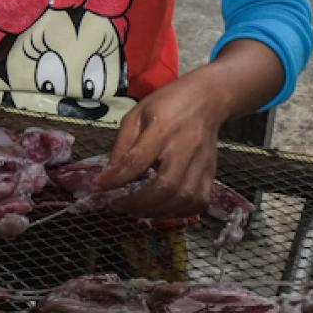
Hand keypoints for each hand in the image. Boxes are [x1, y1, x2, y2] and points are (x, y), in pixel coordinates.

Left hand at [95, 76, 223, 218]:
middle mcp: (185, 148)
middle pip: (166, 185)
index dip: (117, 177)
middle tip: (120, 205)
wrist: (206, 100)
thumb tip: (109, 175)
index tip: (100, 186)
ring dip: (157, 211)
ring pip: (184, 198)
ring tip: (137, 210)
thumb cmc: (166, 105)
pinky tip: (162, 209)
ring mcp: (202, 163)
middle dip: (139, 202)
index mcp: (163, 128)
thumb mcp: (136, 115)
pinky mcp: (212, 174)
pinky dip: (179, 212)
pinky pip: (198, 202)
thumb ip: (123, 144)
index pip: (138, 160)